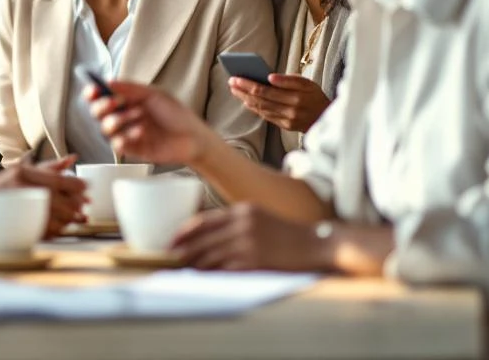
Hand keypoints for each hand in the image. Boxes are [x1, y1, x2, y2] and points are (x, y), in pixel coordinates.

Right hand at [0, 156, 86, 235]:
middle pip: (61, 201)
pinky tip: (60, 228)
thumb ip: (47, 167)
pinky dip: (57, 231)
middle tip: (83, 208)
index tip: (87, 189)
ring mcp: (18, 209)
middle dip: (76, 206)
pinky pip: (46, 232)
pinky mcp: (18, 228)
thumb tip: (72, 159)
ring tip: (73, 218)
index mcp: (24, 173)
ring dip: (69, 220)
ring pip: (56, 218)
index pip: (60, 180)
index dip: (78, 186)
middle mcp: (22, 189)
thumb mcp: (19, 171)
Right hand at [88, 80, 213, 166]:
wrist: (192, 138)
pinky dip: (125, 137)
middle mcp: (123, 117)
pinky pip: (117, 145)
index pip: (101, 96)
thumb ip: (130, 88)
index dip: (93, 93)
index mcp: (126, 101)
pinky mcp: (132, 150)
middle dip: (102, 106)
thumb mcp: (154, 95)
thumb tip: (108, 81)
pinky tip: (141, 132)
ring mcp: (126, 134)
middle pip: (97, 113)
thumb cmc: (176, 114)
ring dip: (117, 120)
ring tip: (138, 116)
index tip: (94, 90)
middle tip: (115, 103)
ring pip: (104, 129)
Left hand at [169, 204, 329, 271]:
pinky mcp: (256, 260)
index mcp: (242, 210)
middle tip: (171, 260)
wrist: (318, 244)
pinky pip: (226, 268)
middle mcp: (242, 223)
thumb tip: (209, 238)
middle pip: (203, 238)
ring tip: (183, 271)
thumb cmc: (288, 234)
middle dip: (184, 250)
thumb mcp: (260, 218)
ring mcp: (249, 242)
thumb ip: (236, 223)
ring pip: (211, 255)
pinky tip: (203, 278)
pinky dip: (212, 274)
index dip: (184, 232)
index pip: (203, 220)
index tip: (172, 242)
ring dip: (195, 264)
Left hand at [228, 74, 330, 132]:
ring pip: (262, 108)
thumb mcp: (307, 82)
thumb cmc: (315, 96)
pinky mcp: (286, 126)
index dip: (248, 84)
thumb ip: (289, 79)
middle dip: (243, 90)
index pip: (266, 90)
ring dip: (246, 99)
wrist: (327, 117)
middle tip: (231, 81)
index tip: (236, 77)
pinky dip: (255, 108)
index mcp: (297, 96)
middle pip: (261, 99)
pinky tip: (246, 101)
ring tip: (235, 90)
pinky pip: (267, 116)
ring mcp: (288, 120)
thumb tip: (269, 78)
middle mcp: (292, 109)